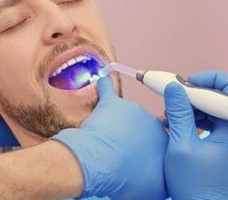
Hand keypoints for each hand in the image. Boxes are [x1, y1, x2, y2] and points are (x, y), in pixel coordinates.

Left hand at [53, 77, 167, 198]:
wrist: (102, 164)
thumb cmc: (126, 179)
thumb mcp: (153, 190)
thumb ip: (160, 180)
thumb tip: (158, 179)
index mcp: (165, 142)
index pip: (161, 142)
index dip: (148, 150)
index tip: (140, 156)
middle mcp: (153, 123)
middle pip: (144, 127)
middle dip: (135, 137)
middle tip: (122, 150)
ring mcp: (132, 111)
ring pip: (126, 114)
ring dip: (118, 122)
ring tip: (106, 137)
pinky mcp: (111, 104)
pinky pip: (107, 90)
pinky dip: (104, 86)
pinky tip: (102, 79)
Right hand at [164, 70, 227, 199]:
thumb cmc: (195, 185)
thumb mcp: (182, 146)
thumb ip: (179, 113)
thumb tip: (173, 87)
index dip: (207, 80)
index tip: (183, 83)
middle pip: (220, 97)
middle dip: (195, 94)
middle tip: (174, 98)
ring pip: (215, 107)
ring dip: (193, 106)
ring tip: (171, 116)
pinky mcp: (227, 142)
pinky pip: (214, 119)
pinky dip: (196, 118)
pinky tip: (178, 124)